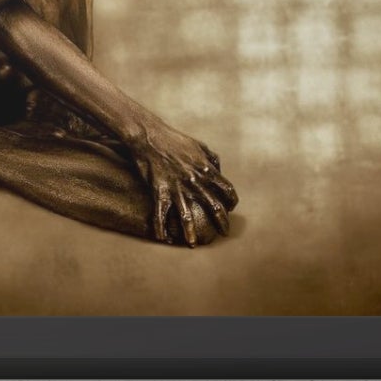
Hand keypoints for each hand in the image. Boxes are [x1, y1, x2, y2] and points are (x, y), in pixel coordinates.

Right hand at [127, 121, 237, 246]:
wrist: (149, 135)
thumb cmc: (173, 139)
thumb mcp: (198, 144)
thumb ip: (211, 158)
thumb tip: (219, 169)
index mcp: (206, 169)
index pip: (226, 189)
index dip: (232, 201)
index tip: (231, 208)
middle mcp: (194, 180)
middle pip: (214, 206)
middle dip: (221, 222)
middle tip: (224, 232)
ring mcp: (177, 187)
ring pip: (187, 215)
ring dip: (191, 232)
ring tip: (193, 245)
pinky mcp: (159, 190)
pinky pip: (161, 213)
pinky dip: (161, 227)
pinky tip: (163, 238)